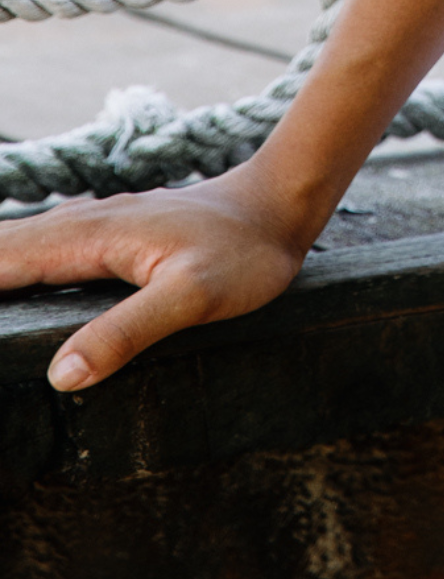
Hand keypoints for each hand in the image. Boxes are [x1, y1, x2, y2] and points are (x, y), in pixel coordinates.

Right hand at [0, 163, 310, 391]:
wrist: (281, 203)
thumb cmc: (244, 252)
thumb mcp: (194, 297)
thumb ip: (128, 331)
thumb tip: (60, 375)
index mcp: (87, 238)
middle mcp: (80, 225)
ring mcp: (92, 225)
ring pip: (13, 247)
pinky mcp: (106, 234)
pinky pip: (37, 249)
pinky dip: (7, 265)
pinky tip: (7, 280)